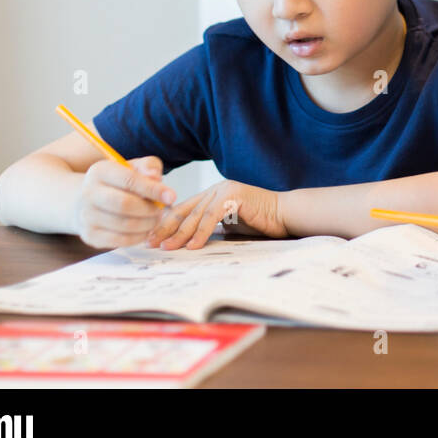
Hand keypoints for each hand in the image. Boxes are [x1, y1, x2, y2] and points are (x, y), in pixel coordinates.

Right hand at [74, 156, 175, 249]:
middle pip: (125, 205)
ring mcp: (87, 216)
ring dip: (147, 224)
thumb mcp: (133, 167)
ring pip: (124, 224)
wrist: (87, 200)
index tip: (171, 196)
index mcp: (100, 171)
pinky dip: (138, 237)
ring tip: (155, 219)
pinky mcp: (90, 235)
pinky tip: (145, 229)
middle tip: (160, 210)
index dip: (153, 190)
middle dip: (150, 209)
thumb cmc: (118, 182)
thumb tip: (155, 177)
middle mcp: (88, 193)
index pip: (129, 181)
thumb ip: (149, 167)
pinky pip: (120, 240)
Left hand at [146, 180, 285, 249]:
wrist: (285, 215)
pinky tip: (193, 246)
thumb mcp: (229, 227)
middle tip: (152, 244)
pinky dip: (201, 232)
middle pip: (184, 210)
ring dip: (180, 233)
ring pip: (195, 214)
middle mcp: (215, 189)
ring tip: (168, 248)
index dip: (166, 225)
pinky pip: (212, 216)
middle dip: (166, 228)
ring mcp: (224, 190)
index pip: (183, 210)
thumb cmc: (260, 223)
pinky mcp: (234, 195)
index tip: (152, 240)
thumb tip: (187, 244)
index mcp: (212, 195)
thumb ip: (210, 229)